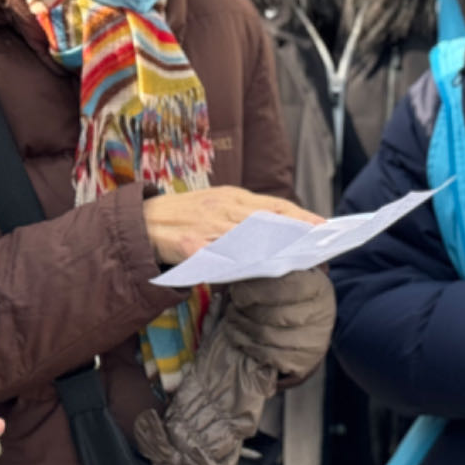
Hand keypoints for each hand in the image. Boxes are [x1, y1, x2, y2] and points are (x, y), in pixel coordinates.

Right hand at [143, 187, 322, 264]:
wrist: (141, 222)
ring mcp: (204, 226)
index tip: (323, 225)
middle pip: (264, 219)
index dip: (299, 215)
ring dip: (271, 247)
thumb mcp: (216, 207)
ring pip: (244, 237)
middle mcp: (220, 207)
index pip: (272, 205)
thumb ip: (245, 218)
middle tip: (316, 242)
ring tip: (294, 256)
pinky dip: (234, 260)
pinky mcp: (187, 245)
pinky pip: (215, 255)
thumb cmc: (186, 217)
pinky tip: (252, 268)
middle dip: (292, 230)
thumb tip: (283, 233)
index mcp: (231, 196)